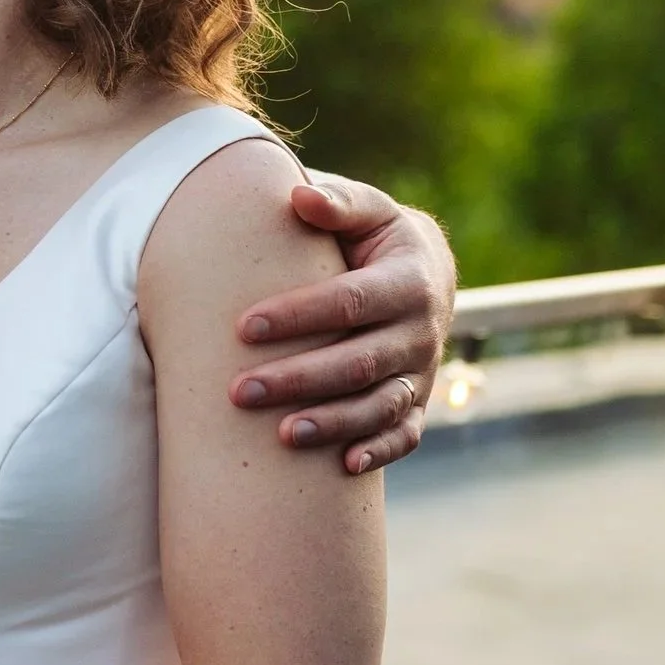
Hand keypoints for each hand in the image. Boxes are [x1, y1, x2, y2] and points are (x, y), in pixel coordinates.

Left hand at [229, 175, 457, 474]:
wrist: (425, 272)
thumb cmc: (375, 237)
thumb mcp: (367, 210)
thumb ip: (337, 203)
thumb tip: (299, 197)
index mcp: (408, 281)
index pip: (350, 302)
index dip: (299, 316)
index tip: (243, 327)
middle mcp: (421, 331)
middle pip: (358, 362)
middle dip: (299, 379)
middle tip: (240, 392)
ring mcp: (422, 372)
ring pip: (380, 406)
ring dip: (332, 423)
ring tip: (281, 436)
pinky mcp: (418, 403)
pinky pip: (405, 435)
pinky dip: (380, 452)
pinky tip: (344, 466)